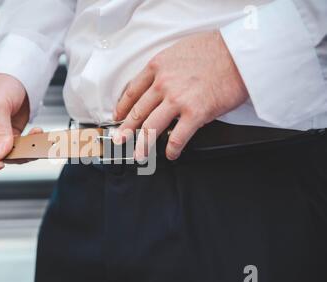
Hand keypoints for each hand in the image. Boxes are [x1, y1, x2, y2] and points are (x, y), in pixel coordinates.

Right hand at [0, 73, 41, 171]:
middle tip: (24, 152)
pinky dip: (28, 145)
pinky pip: (17, 149)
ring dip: (22, 152)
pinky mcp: (8, 137)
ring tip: (35, 140)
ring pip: (5, 155)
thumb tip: (0, 154)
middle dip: (8, 157)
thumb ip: (0, 129)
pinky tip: (37, 132)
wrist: (16, 78)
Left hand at [113, 31, 248, 160]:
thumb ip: (165, 68)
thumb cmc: (215, 49)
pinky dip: (172, 149)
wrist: (240, 53)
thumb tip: (160, 83)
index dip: (122, 107)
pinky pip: (178, 138)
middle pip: (138, 112)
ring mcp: (177, 100)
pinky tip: (170, 154)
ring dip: (143, 145)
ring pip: (151, 128)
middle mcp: (163, 84)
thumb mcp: (179, 50)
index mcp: (157, 67)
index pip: (132, 91)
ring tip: (140, 155)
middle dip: (126, 129)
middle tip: (120, 139)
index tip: (118, 116)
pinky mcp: (195, 113)